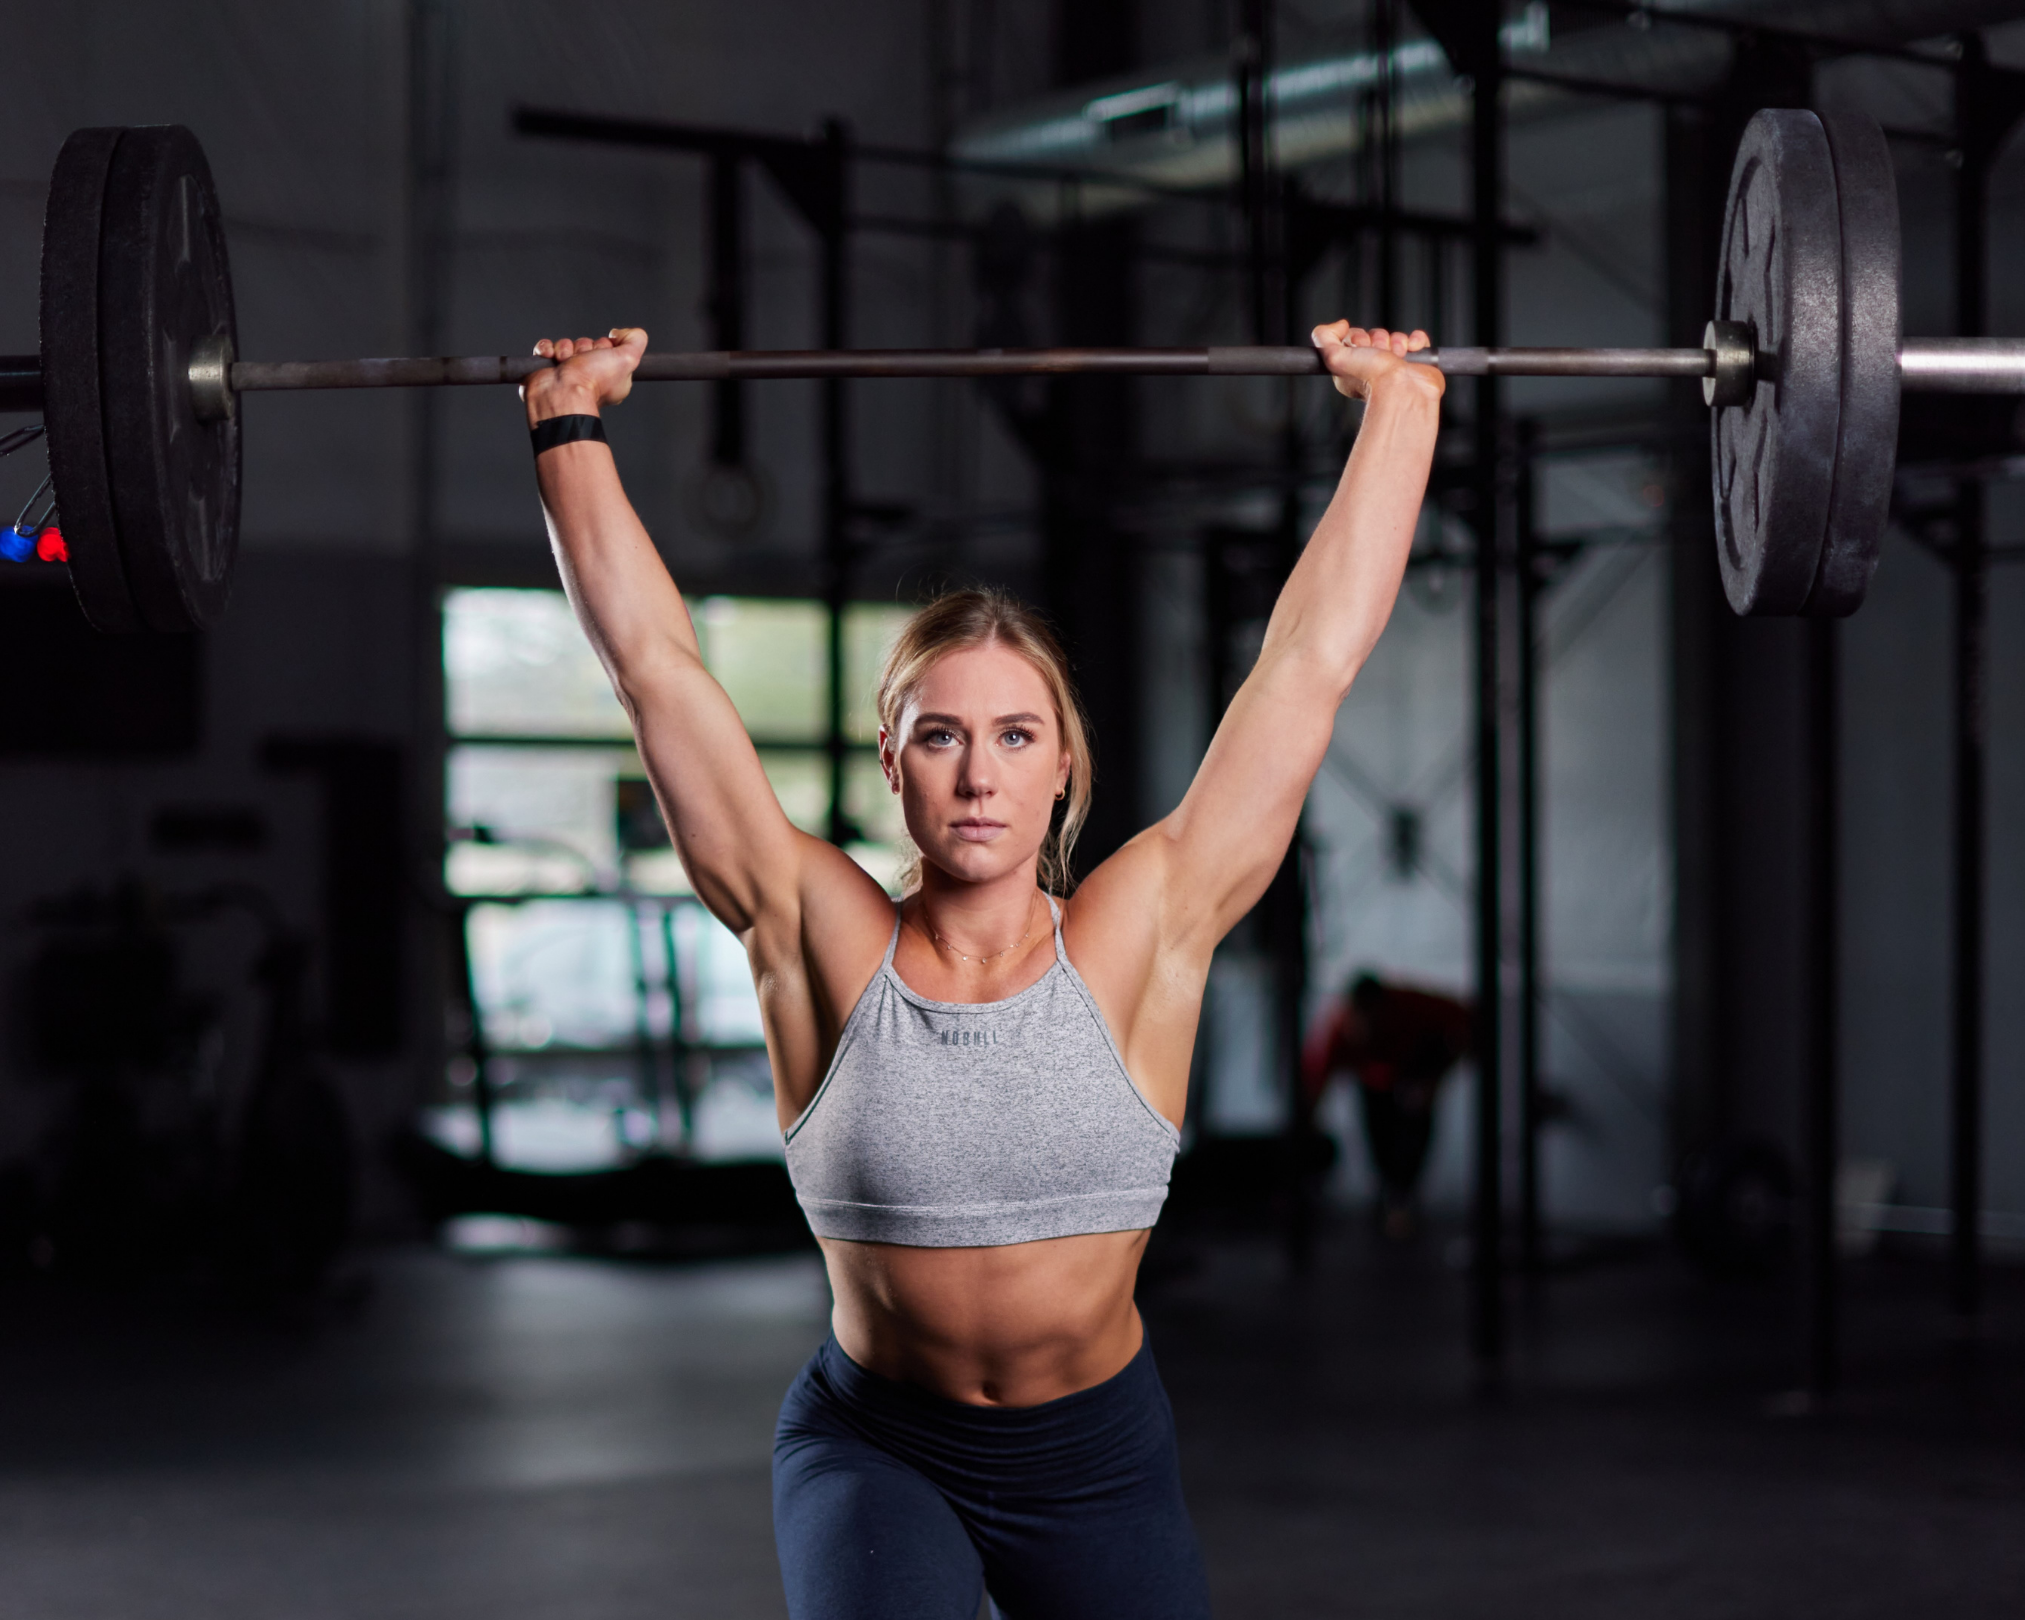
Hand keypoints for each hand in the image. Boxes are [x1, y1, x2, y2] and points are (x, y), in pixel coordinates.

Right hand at [522, 327, 647, 422]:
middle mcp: (589, 375)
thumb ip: (636, 341)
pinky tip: (552, 358)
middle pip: (586, 343)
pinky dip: (547, 349)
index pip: (606, 347)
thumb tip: (620, 333)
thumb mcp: (628, 359)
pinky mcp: (547, 369)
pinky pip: (546, 346)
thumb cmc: (594, 382)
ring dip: (565, 348)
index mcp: (610, 376)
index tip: (604, 355)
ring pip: (566, 343)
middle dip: (584, 347)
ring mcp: (567, 372)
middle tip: (584, 362)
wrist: (562, 394)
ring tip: (566, 363)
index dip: (605, 346)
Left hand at [1311, 320, 1442, 403]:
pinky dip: (1416, 340)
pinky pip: (1417, 339)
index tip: (1359, 346)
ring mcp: (1397, 363)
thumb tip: (1340, 324)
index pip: (1354, 338)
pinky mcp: (1418, 361)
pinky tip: (1411, 349)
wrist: (1400, 388)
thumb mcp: (1332, 356)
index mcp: (1355, 368)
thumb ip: (1324, 337)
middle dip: (1377, 339)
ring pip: (1396, 336)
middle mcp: (1376, 367)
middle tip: (1378, 353)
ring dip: (1396, 341)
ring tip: (1396, 355)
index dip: (1356, 337)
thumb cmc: (1369, 379)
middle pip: (1375, 335)